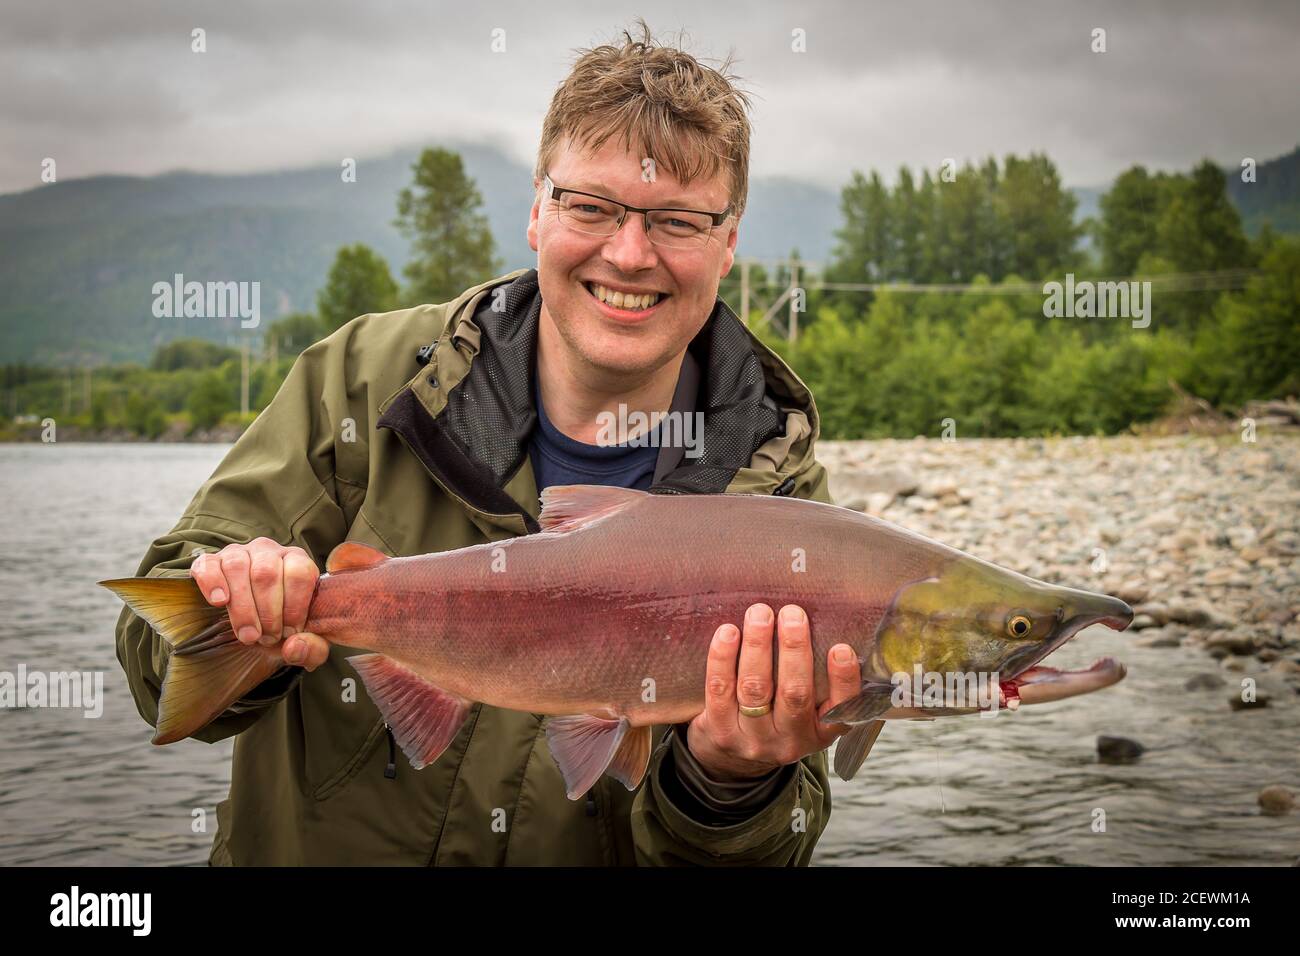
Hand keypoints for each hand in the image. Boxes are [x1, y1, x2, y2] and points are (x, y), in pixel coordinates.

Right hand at [190, 538, 329, 670]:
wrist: (253, 625)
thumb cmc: (282, 626)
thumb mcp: (304, 639)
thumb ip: (313, 647)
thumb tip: (295, 646)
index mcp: (297, 560)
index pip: (300, 572)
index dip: (294, 606)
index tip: (290, 632)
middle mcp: (268, 551)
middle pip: (267, 573)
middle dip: (268, 613)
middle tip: (268, 638)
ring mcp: (237, 553)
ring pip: (237, 568)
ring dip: (243, 607)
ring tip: (248, 635)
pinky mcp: (210, 562)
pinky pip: (208, 565)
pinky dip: (212, 583)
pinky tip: (220, 602)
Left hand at [685, 603, 861, 781]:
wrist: (733, 759)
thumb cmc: (778, 715)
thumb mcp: (809, 709)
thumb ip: (818, 676)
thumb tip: (823, 619)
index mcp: (822, 731)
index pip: (842, 709)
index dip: (843, 680)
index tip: (841, 648)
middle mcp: (791, 740)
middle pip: (794, 694)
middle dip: (793, 649)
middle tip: (792, 613)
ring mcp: (754, 739)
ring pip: (755, 688)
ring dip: (757, 646)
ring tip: (759, 614)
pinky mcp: (721, 731)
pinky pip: (721, 690)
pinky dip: (723, 658)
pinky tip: (728, 632)